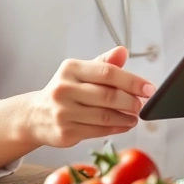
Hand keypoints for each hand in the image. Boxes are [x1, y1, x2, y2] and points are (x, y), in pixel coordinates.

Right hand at [24, 47, 156, 147]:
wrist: (34, 115)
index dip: (132, 81)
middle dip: (131, 101)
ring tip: (136, 116)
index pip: (107, 72)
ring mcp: (64, 112)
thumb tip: (123, 51)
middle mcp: (64, 89)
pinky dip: (116, 128)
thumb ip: (103, 63)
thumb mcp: (80, 72)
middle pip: (108, 96)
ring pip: (104, 116)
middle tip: (143, 104)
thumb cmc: (64, 90)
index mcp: (71, 69)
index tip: (149, 88)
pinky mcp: (65, 132)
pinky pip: (98, 131)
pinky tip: (125, 124)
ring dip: (126, 117)